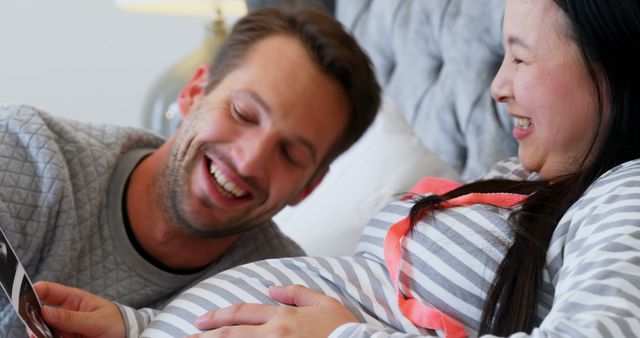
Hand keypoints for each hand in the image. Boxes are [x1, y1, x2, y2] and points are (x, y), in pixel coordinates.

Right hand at [34, 281, 124, 337]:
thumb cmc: (117, 323)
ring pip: (43, 329)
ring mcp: (65, 328)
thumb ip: (71, 317)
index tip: (26, 299)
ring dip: (39, 332)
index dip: (35, 291)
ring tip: (42, 335)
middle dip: (34, 318)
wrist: (129, 337)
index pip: (49, 291)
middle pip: (41, 313)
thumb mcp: (96, 320)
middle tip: (34, 326)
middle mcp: (66, 313)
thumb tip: (44, 311)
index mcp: (74, 299)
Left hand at [188, 284, 357, 337]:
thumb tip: (271, 287)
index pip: (242, 313)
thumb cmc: (345, 329)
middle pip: (232, 334)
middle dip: (205, 335)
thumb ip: (297, 293)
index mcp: (284, 317)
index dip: (218, 316)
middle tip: (186, 337)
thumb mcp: (325, 302)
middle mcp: (275, 334)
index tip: (200, 321)